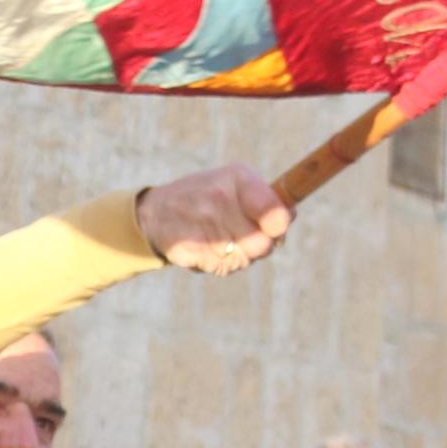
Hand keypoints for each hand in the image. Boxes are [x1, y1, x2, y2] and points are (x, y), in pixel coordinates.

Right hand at [135, 166, 292, 276]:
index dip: (280, 226)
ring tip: (224, 241)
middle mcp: (220, 199)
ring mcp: (203, 225)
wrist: (156, 213)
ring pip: (245, 259)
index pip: (275, 216)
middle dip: (260, 245)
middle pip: (262, 244)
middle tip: (246, 236)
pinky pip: (224, 268)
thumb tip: (289, 216)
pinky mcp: (190, 249)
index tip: (276, 227)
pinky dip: (221, 264)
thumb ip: (266, 199)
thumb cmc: (207, 197)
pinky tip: (209, 249)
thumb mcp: (235, 184)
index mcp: (237, 178)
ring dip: (240, 256)